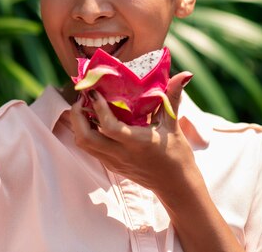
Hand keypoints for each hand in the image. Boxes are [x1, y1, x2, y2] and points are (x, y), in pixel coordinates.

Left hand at [69, 71, 195, 194]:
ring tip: (84, 106)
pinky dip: (85, 132)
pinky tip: (92, 120)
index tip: (94, 92)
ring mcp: (113, 162)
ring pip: (83, 144)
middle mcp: (121, 154)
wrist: (176, 186)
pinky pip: (89, 149)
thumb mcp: (174, 125)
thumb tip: (185, 75)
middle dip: (77, 116)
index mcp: (137, 143)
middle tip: (82, 98)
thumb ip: (173, 97)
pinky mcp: (110, 165)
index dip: (98, 108)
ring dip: (78, 124)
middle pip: (85, 138)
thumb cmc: (177, 154)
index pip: (109, 127)